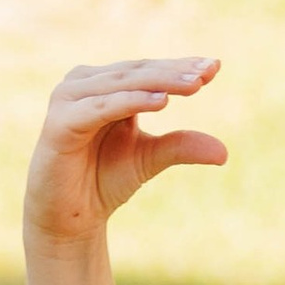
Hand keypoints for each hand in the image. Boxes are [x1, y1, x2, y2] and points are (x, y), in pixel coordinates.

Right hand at [25, 58, 227, 245]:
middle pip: (137, 73)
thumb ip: (180, 146)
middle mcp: (84, 85)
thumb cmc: (103, 180)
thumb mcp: (149, 159)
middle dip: (174, 72)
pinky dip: (130, 102)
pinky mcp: (59, 123)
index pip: (148, 71)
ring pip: (121, 85)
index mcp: (105, 86)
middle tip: (207, 72)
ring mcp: (69, 100)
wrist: (68, 218)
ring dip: (158, 83)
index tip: (216, 67)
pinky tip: (161, 102)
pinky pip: (101, 108)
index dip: (180, 67)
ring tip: (194, 85)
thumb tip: (225, 152)